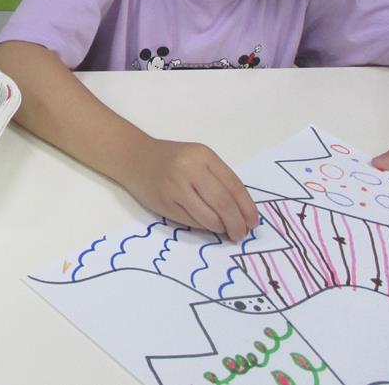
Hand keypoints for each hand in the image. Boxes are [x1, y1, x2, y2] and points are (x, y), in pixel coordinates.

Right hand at [121, 138, 258, 240]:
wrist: (135, 158)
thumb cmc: (172, 159)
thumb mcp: (197, 159)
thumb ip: (218, 179)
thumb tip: (241, 212)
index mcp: (203, 155)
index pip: (233, 186)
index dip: (247, 208)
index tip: (253, 222)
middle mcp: (189, 169)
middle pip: (223, 203)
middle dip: (237, 223)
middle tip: (241, 234)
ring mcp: (175, 187)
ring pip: (208, 216)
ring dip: (221, 228)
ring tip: (226, 231)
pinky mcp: (165, 203)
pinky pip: (192, 222)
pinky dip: (204, 227)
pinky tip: (208, 226)